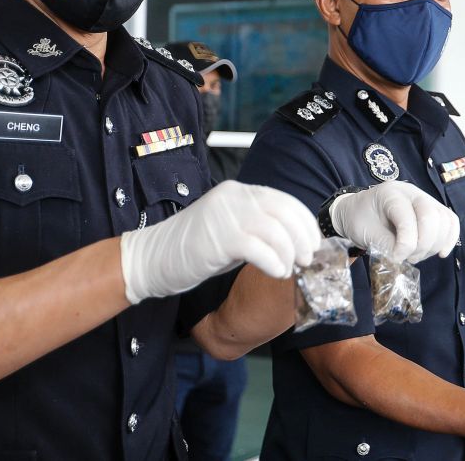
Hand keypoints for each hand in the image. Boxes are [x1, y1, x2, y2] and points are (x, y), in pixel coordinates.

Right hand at [120, 180, 320, 304]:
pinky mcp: (218, 239)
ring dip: (290, 253)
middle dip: (303, 238)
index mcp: (238, 192)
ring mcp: (226, 216)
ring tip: (290, 269)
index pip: (285, 200)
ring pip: (276, 231)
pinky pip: (260, 249)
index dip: (305, 222)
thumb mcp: (230, 230)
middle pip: (285, 212)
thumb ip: (258, 228)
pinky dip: (275, 263)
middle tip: (307, 259)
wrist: (151, 259)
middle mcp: (234, 198)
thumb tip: (295, 241)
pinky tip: (277, 273)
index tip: (313, 242)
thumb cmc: (193, 249)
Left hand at [330, 181, 458, 262]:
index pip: (408, 219)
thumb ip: (386, 245)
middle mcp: (411, 192)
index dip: (405, 245)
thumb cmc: (359, 220)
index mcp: (390, 193)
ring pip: (444, 220)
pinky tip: (440, 252)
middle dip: (423, 244)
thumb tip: (405, 258)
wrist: (356, 212)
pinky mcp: (433, 209)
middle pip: (431, 216)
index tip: (396, 259)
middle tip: (408, 258)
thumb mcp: (365, 234)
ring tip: (416, 256)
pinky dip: (449, 238)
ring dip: (434, 244)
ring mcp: (425, 199)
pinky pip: (450, 221)